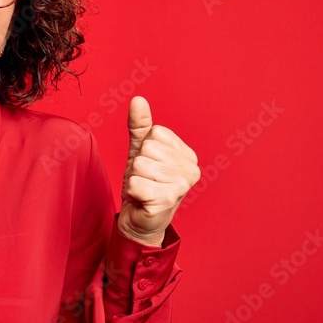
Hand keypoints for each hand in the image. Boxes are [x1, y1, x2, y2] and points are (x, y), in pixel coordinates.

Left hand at [118, 96, 199, 245]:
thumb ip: (140, 126)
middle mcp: (191, 170)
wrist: (140, 222)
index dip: (143, 150)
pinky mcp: (166, 201)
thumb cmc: (143, 186)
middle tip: (144, 182)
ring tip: (143, 191)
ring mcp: (180, 186)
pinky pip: (135, 183)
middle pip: (147, 148)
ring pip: (139, 165)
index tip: (150, 168)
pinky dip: (132, 192)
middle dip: (137, 166)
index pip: (154, 134)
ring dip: (134, 179)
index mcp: (188, 155)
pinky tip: (142, 201)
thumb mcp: (140, 152)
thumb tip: (138, 99)